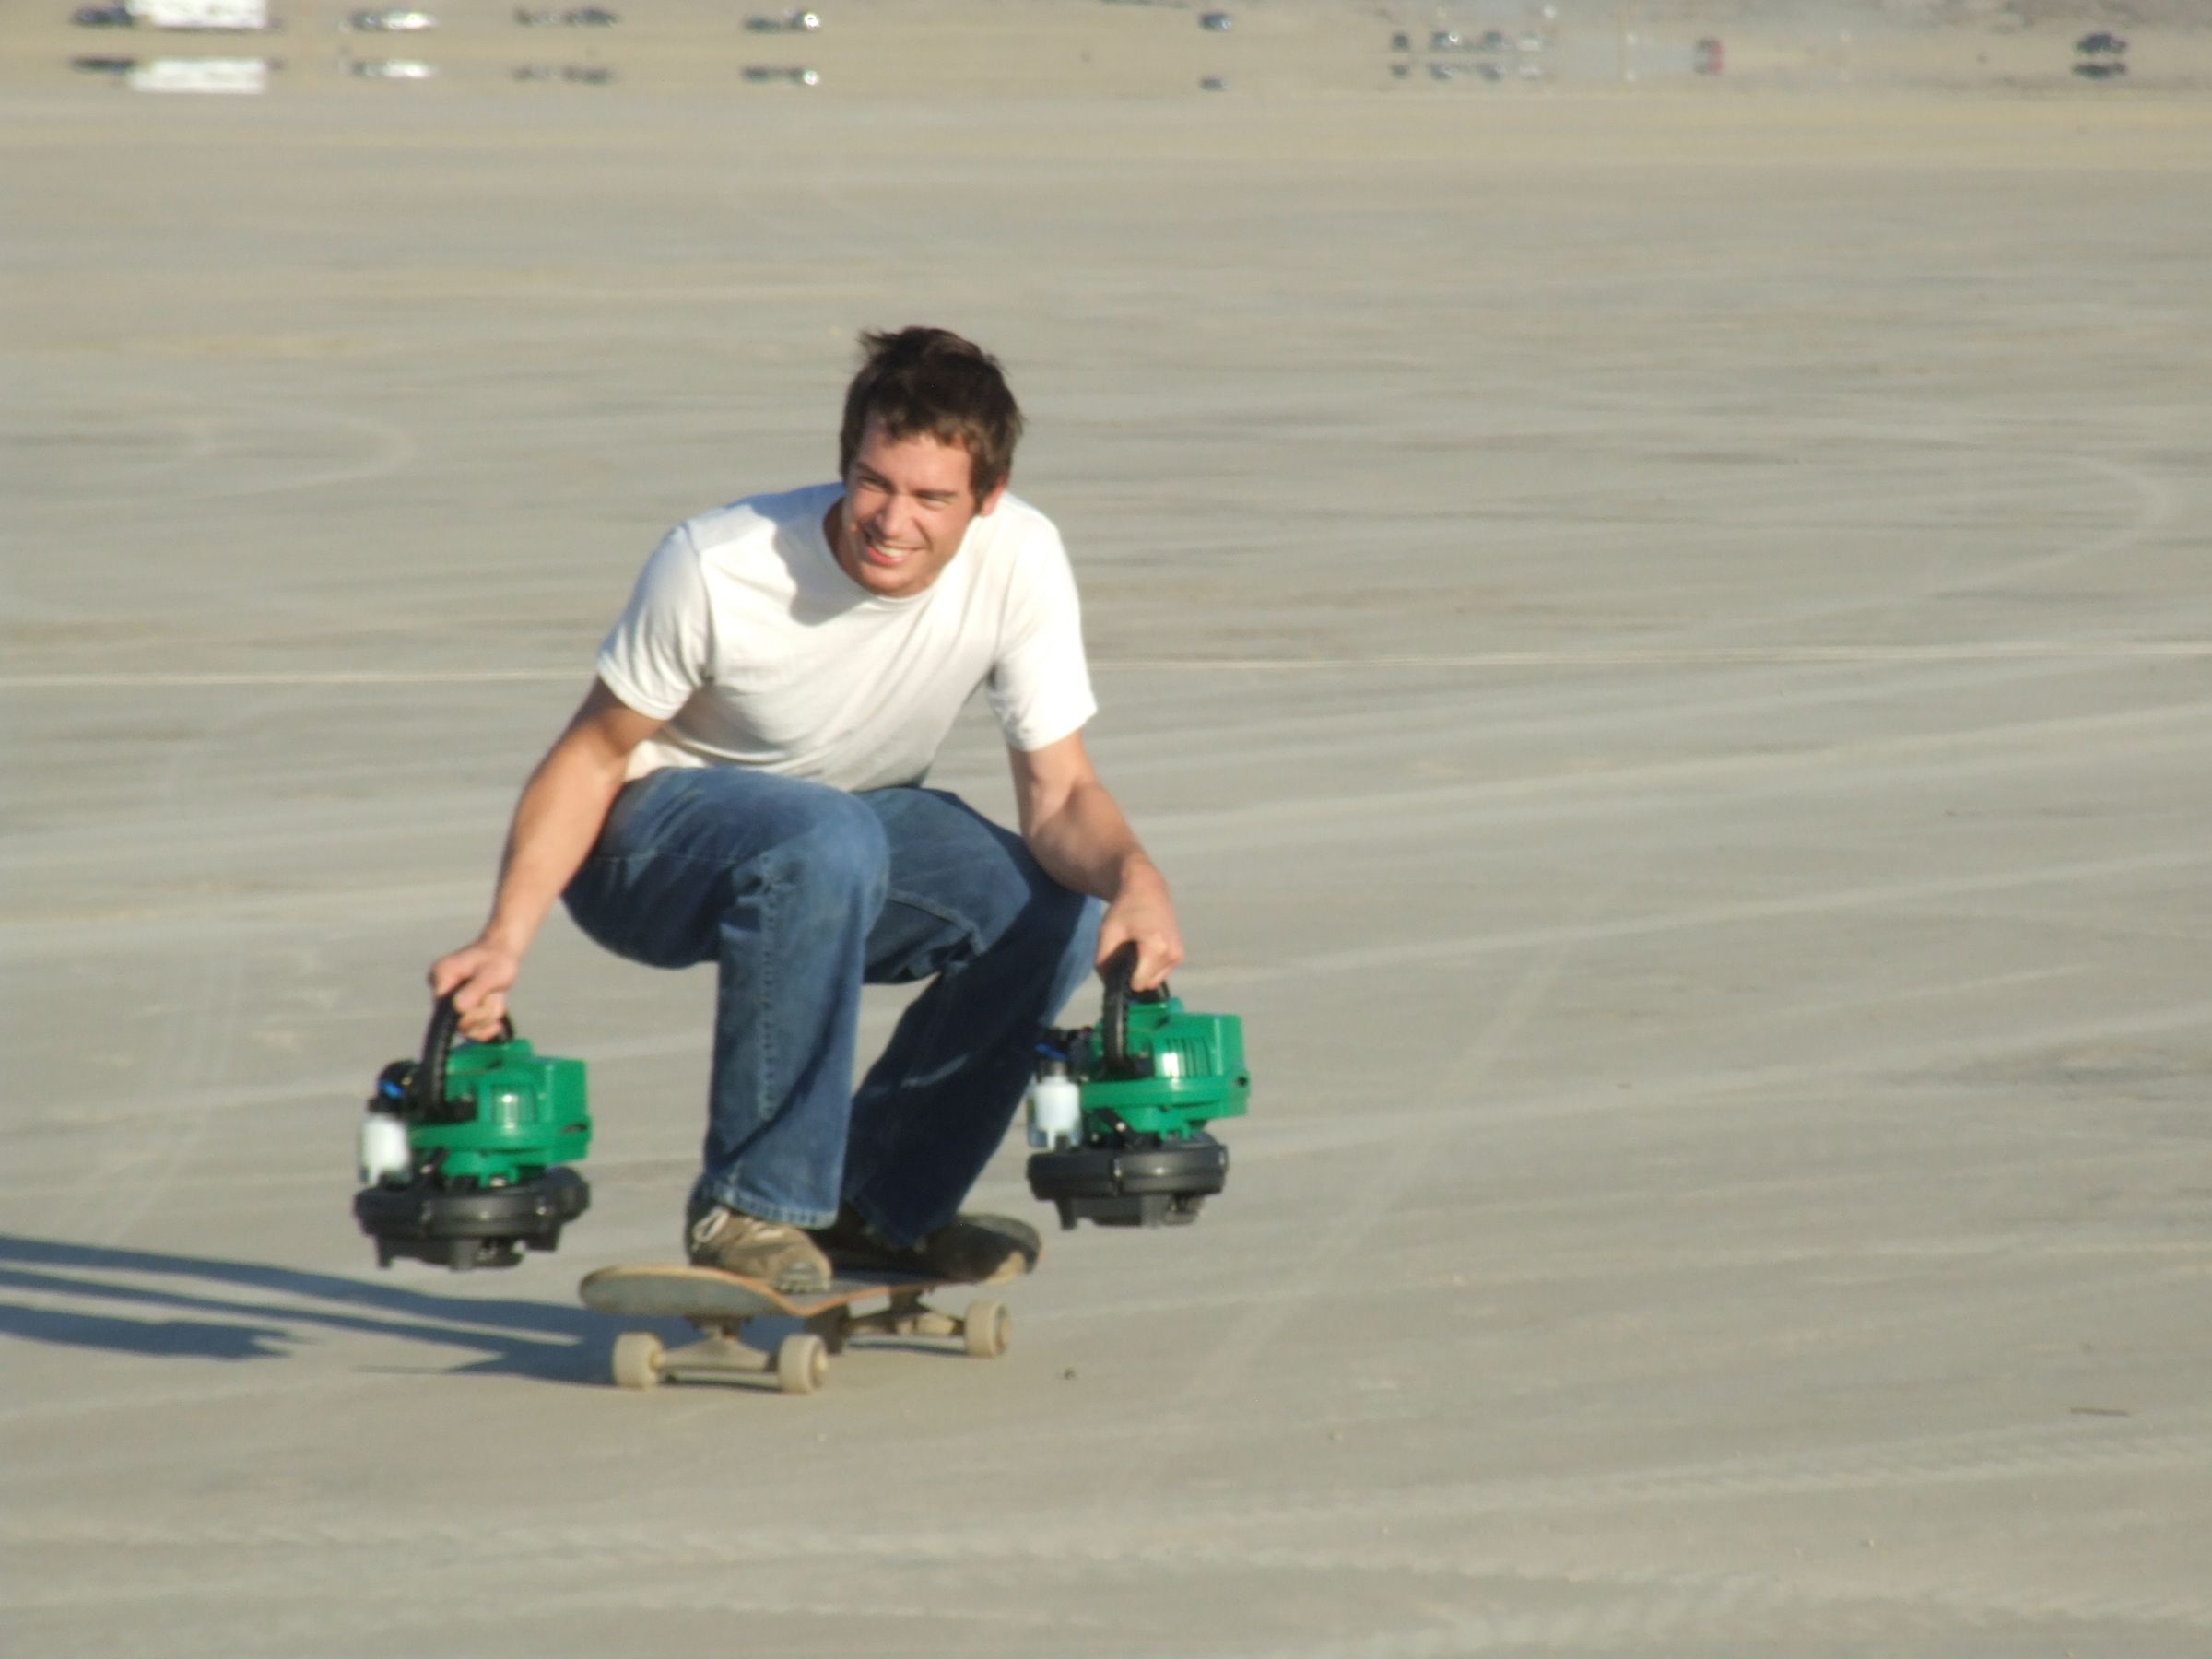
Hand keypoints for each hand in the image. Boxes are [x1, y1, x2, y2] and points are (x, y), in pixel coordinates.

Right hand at [428, 939, 520, 1041]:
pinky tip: (496, 1019)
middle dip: (484, 1012)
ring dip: (489, 1015)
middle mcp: (440, 991)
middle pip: (458, 1022)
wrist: (502, 954)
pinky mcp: (459, 1010)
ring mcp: (449, 1003)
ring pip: (468, 1028)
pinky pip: (472, 1030)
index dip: (471, 1011)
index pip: (446, 1009)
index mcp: (441, 976)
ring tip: (496, 996)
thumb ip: (474, 991)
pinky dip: (488, 1023)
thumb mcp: (490, 974)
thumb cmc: (497, 959)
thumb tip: (460, 1009)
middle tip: (494, 994)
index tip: (488, 997)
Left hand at [1096, 862, 1183, 991]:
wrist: (1148, 889)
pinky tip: (1144, 950)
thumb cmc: (1125, 909)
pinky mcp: (1180, 955)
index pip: (1138, 984)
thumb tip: (1108, 984)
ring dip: (1142, 973)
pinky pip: (1161, 973)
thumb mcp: (1107, 933)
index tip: (1118, 965)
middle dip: (1133, 976)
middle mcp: (1172, 955)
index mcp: (1156, 948)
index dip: (1124, 979)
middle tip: (1125, 955)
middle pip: (1146, 985)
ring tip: (1135, 950)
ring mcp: (1178, 956)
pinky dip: (1151, 968)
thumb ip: (1103, 961)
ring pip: (1154, 981)